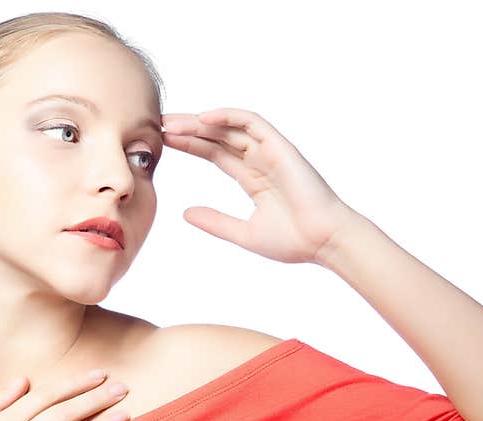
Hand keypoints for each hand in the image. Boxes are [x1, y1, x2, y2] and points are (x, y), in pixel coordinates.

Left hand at [161, 108, 355, 264]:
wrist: (323, 242)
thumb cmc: (293, 241)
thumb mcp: (243, 232)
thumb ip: (215, 221)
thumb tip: (185, 213)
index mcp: (252, 178)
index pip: (214, 153)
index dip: (190, 145)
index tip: (163, 142)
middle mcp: (259, 160)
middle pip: (218, 137)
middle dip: (189, 129)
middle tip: (158, 125)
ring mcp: (270, 151)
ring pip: (230, 127)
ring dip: (201, 122)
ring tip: (173, 122)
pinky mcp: (280, 147)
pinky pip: (252, 122)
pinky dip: (229, 116)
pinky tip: (204, 119)